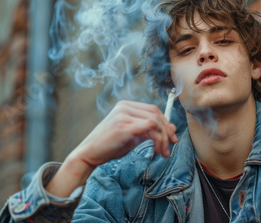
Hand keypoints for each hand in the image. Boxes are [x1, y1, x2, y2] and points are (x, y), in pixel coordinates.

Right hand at [46, 100, 177, 196]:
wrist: (89, 154)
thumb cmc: (109, 146)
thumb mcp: (131, 135)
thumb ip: (147, 130)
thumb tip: (170, 130)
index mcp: (125, 106)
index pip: (153, 110)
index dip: (165, 122)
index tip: (172, 136)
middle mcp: (124, 107)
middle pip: (156, 114)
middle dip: (167, 130)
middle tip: (172, 144)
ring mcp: (123, 115)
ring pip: (155, 121)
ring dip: (163, 138)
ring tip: (163, 151)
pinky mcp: (123, 127)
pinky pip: (149, 128)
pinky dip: (157, 139)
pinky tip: (156, 150)